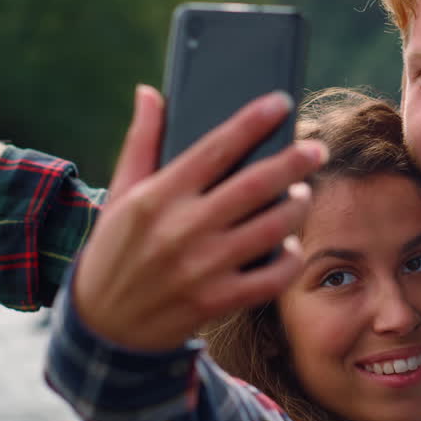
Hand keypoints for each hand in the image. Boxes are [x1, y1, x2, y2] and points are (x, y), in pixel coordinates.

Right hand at [72, 85, 325, 351]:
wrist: (103, 328)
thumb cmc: (115, 251)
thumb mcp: (120, 195)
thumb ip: (141, 142)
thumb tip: (149, 92)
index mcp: (157, 196)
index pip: (214, 148)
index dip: (252, 122)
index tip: (281, 102)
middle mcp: (181, 229)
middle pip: (254, 186)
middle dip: (293, 163)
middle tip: (317, 149)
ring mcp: (201, 269)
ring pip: (270, 229)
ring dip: (296, 209)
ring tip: (301, 196)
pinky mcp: (216, 302)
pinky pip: (270, 278)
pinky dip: (289, 260)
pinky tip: (289, 247)